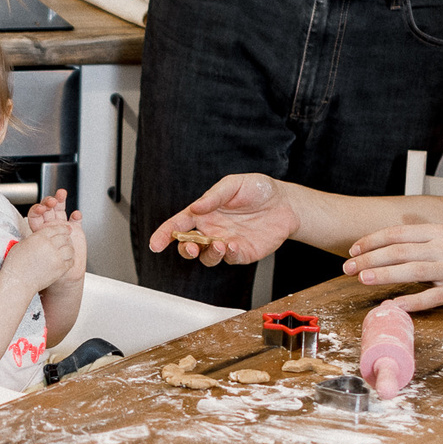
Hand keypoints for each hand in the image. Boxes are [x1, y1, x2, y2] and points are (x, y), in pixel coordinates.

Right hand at [8, 216, 80, 290]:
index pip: (56, 228)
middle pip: (65, 238)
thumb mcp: (21, 244)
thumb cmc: (16, 265)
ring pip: (70, 249)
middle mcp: (49, 246)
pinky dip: (69, 260)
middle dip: (66, 238)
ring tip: (66, 251)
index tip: (67, 229)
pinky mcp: (60, 269)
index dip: (63, 228)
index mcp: (39, 237)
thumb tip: (41, 237)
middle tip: (66, 240)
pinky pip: (70, 261)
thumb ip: (34, 239)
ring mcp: (56, 258)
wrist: (17, 282)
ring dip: (69, 249)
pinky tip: (65, 260)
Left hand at [26, 191, 90, 283]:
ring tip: (62, 194)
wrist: (63, 277)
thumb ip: (31, 248)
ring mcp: (62, 226)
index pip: (36, 215)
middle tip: (52, 201)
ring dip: (61, 200)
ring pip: (60, 209)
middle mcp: (50, 226)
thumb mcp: (36, 257)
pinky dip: (76, 216)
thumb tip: (22, 244)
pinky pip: (75, 220)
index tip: (40, 208)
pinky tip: (75, 214)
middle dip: (49, 201)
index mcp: (39, 230)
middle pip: (48, 208)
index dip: (38, 209)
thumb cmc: (47, 268)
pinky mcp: (75, 230)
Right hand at [148, 173, 296, 266]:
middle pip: (188, 246)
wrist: (286, 203)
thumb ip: (214, 196)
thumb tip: (196, 207)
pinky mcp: (242, 252)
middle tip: (190, 247)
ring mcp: (226, 242)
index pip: (179, 224)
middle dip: (184, 249)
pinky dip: (229, 256)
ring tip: (219, 244)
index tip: (156, 244)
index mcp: (204, 212)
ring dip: (208, 254)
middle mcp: (212, 229)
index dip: (165, 234)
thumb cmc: (258, 190)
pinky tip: (233, 246)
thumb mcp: (234, 184)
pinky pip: (230, 259)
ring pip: (207, 256)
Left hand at [342, 222, 442, 312]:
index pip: (398, 233)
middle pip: (400, 250)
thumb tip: (396, 227)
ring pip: (412, 270)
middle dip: (370, 258)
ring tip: (363, 279)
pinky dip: (413, 301)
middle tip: (347, 267)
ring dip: (386, 274)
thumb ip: (424, 234)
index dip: (372, 241)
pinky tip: (394, 305)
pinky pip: (432, 297)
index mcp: (438, 232)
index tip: (352, 250)